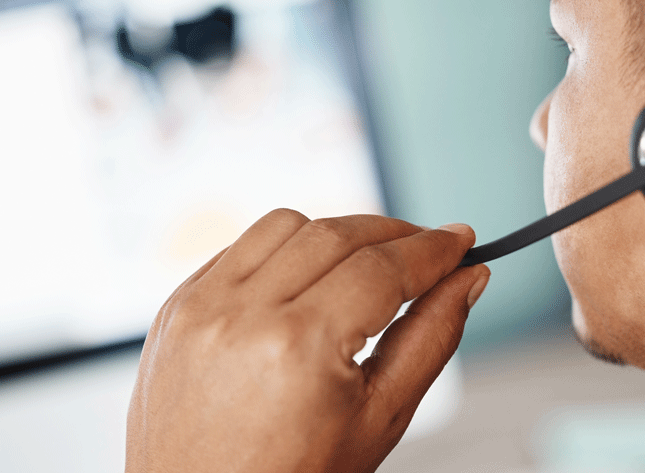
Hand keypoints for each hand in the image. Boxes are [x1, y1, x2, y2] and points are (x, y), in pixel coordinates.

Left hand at [125, 209, 490, 471]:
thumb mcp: (378, 420)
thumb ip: (431, 340)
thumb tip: (467, 281)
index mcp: (298, 348)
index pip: (384, 268)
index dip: (433, 249)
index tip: (460, 241)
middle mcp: (242, 315)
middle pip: (338, 233)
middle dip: (394, 233)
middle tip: (428, 250)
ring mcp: (201, 306)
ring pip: (287, 225)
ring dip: (337, 233)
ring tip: (366, 265)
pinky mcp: (177, 305)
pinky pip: (240, 247)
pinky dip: (283, 249)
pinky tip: (308, 277)